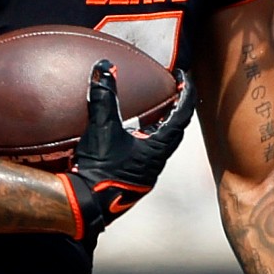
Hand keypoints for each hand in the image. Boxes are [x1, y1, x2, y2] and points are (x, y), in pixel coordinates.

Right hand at [66, 62, 195, 239]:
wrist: (86, 206)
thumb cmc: (100, 170)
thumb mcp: (102, 129)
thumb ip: (104, 97)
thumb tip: (104, 67)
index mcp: (158, 148)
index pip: (182, 114)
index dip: (187, 92)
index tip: (184, 77)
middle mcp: (157, 162)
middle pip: (174, 130)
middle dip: (175, 108)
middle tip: (171, 91)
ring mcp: (145, 173)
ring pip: (159, 144)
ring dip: (158, 126)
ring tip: (150, 110)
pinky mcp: (132, 180)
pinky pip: (144, 154)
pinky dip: (142, 139)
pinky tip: (127, 137)